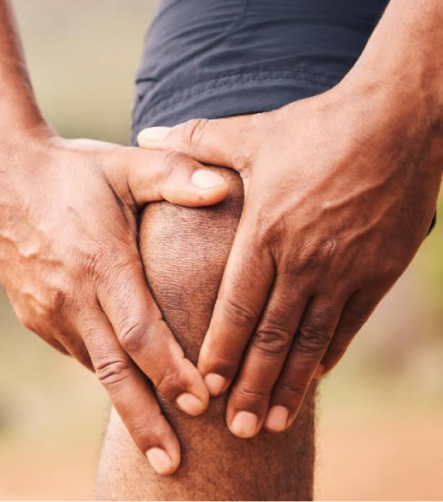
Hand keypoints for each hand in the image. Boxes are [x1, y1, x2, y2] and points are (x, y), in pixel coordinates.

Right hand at [0, 134, 229, 473]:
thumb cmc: (72, 170)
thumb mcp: (125, 164)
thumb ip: (176, 175)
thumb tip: (225, 187)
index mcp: (100, 262)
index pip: (141, 331)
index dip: (171, 370)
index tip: (202, 402)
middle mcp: (72, 296)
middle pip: (114, 372)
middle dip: (145, 422)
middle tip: (172, 466)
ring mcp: (48, 311)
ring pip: (95, 366)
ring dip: (127, 403)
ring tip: (159, 441)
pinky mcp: (34, 316)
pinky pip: (77, 350)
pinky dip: (105, 369)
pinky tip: (128, 382)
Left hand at [138, 74, 441, 437]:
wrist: (401, 119)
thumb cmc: (318, 126)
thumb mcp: (251, 133)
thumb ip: (196, 143)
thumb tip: (148, 133)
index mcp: (266, 231)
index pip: (237, 305)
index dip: (220, 349)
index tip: (206, 386)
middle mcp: (304, 259)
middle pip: (271, 336)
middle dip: (252, 386)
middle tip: (236, 428)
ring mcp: (345, 269)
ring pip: (311, 340)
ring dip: (290, 385)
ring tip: (272, 423)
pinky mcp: (379, 270)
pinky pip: (349, 323)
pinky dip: (328, 354)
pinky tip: (312, 379)